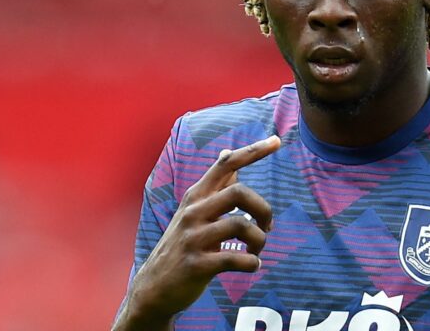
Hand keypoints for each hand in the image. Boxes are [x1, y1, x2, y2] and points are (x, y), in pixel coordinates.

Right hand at [115, 135, 280, 329]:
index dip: (253, 151)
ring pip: (240, 225)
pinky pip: (235, 258)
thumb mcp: (193, 211)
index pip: (226, 164)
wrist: (153, 288)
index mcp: (196, 196)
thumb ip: (214, 186)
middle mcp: (192, 212)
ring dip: (259, 240)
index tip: (277, 140)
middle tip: (268, 227)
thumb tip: (227, 153)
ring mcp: (193, 238)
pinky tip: (252, 266)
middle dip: (263, 209)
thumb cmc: (182, 246)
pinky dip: (252, 263)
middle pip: (239, 192)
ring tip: (256, 251)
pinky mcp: (196, 264)